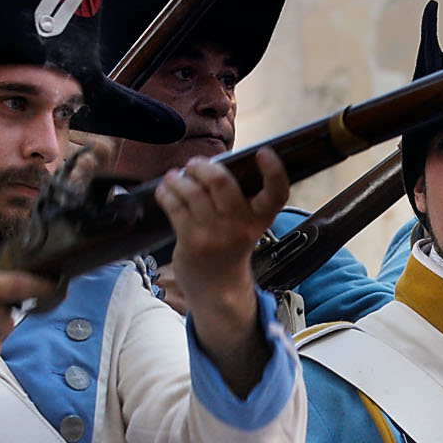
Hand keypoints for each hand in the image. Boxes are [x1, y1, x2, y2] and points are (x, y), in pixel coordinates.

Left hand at [157, 148, 290, 398]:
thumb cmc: (229, 249)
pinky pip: (176, 207)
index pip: (277, 193)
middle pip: (221, 182)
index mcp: (260, 219)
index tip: (264, 152)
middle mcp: (240, 226)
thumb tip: (209, 165)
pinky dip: (167, 194)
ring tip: (174, 177)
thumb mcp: (245, 225)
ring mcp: (215, 235)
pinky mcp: (192, 241)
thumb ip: (235, 199)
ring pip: (192, 192)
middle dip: (203, 167)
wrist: (218, 290)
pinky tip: (165, 190)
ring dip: (179, 179)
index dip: (274, 171)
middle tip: (195, 165)